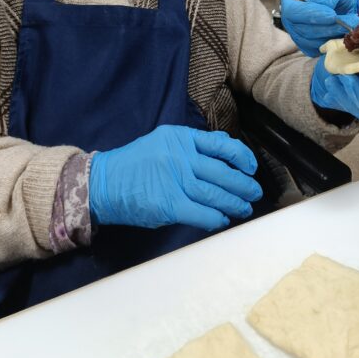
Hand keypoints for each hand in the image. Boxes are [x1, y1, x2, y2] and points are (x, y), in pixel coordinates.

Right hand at [89, 125, 262, 231]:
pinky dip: (216, 218)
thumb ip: (191, 146)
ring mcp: (175, 180)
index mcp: (180, 138)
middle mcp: (180, 156)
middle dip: (243, 184)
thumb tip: (222, 153)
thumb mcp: (162, 143)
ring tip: (244, 208)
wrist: (104, 182)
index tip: (250, 166)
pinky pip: (202, 213)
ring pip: (215, 193)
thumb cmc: (135, 164)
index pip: (220, 144)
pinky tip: (222, 220)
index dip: (241, 156)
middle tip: (254, 192)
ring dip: (234, 203)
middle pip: (222, 171)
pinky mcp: (169, 205)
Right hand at [281, 0, 358, 56]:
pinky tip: (342, 33)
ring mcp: (297, 34)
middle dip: (328, 27)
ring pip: (312, 41)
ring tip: (349, 25)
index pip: (295, 12)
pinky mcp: (307, 45)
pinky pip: (317, 49)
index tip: (332, 15)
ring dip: (332, 35)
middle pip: (304, 29)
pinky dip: (331, 43)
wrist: (342, 0)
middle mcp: (290, 19)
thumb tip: (323, 6)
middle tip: (349, 21)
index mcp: (290, 0)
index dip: (313, 15)